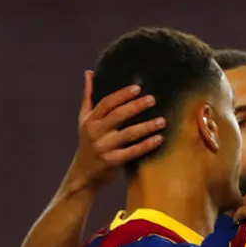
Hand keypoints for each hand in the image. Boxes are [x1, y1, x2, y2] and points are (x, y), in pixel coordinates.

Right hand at [67, 71, 165, 189]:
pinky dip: (146, 145)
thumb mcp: (84, 119)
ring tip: (162, 121)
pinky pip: (132, 152)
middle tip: (153, 99)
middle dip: (135, 107)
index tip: (138, 88)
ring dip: (146, 127)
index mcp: (91, 120)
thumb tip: (89, 73)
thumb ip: (89, 96)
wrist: (83, 173)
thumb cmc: (88, 141)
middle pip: (117, 116)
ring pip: (127, 134)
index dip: (122, 95)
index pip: (106, 103)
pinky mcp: (112, 161)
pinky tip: (159, 139)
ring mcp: (103, 147)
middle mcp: (95, 132)